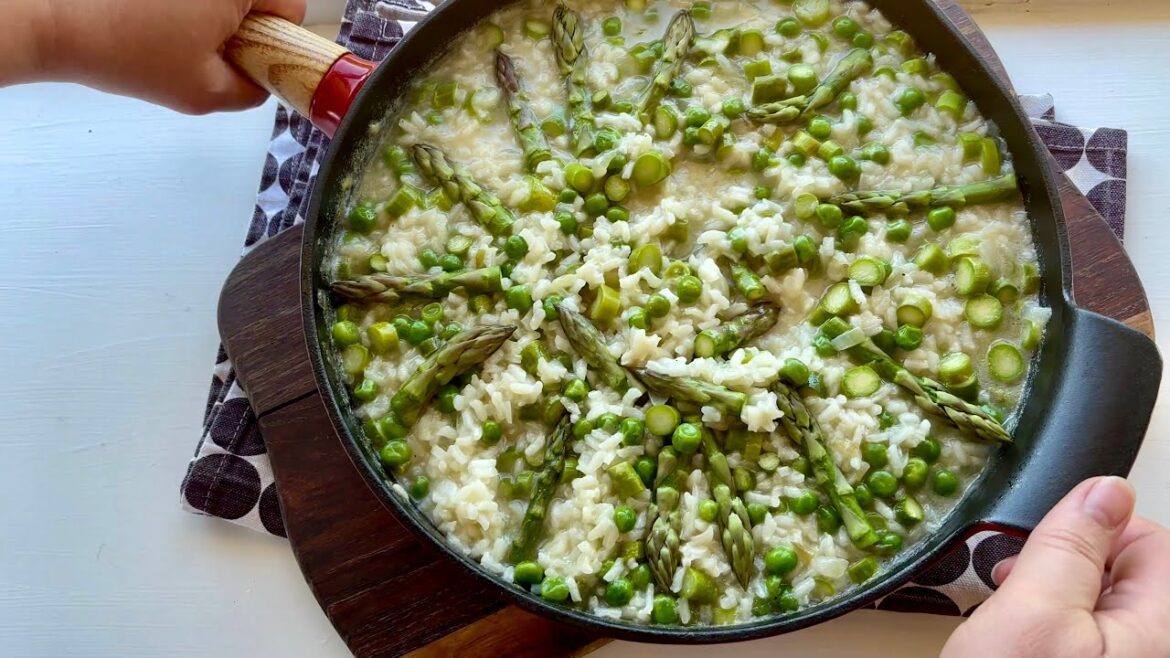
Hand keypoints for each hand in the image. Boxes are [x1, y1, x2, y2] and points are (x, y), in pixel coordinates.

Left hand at [25, 0, 305, 113]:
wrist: (50, 19)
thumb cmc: (121, 49)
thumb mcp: (204, 94)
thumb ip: (251, 93)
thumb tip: (259, 84)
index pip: (292, 8)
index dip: (275, 38)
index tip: (251, 55)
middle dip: (240, 24)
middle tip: (205, 49)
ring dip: (208, 13)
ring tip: (170, 32)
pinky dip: (178, 4)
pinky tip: (149, 15)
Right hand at [942, 477, 1169, 657]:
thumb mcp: (1031, 610)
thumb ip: (1070, 545)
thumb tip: (1109, 488)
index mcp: (1156, 630)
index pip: (1153, 542)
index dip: (1094, 528)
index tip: (1044, 545)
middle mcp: (1148, 647)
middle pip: (1125, 571)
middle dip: (1065, 563)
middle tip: (1018, 584)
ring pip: (1098, 601)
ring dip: (1050, 593)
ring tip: (1011, 615)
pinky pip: (1080, 632)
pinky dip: (1047, 624)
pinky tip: (1016, 637)